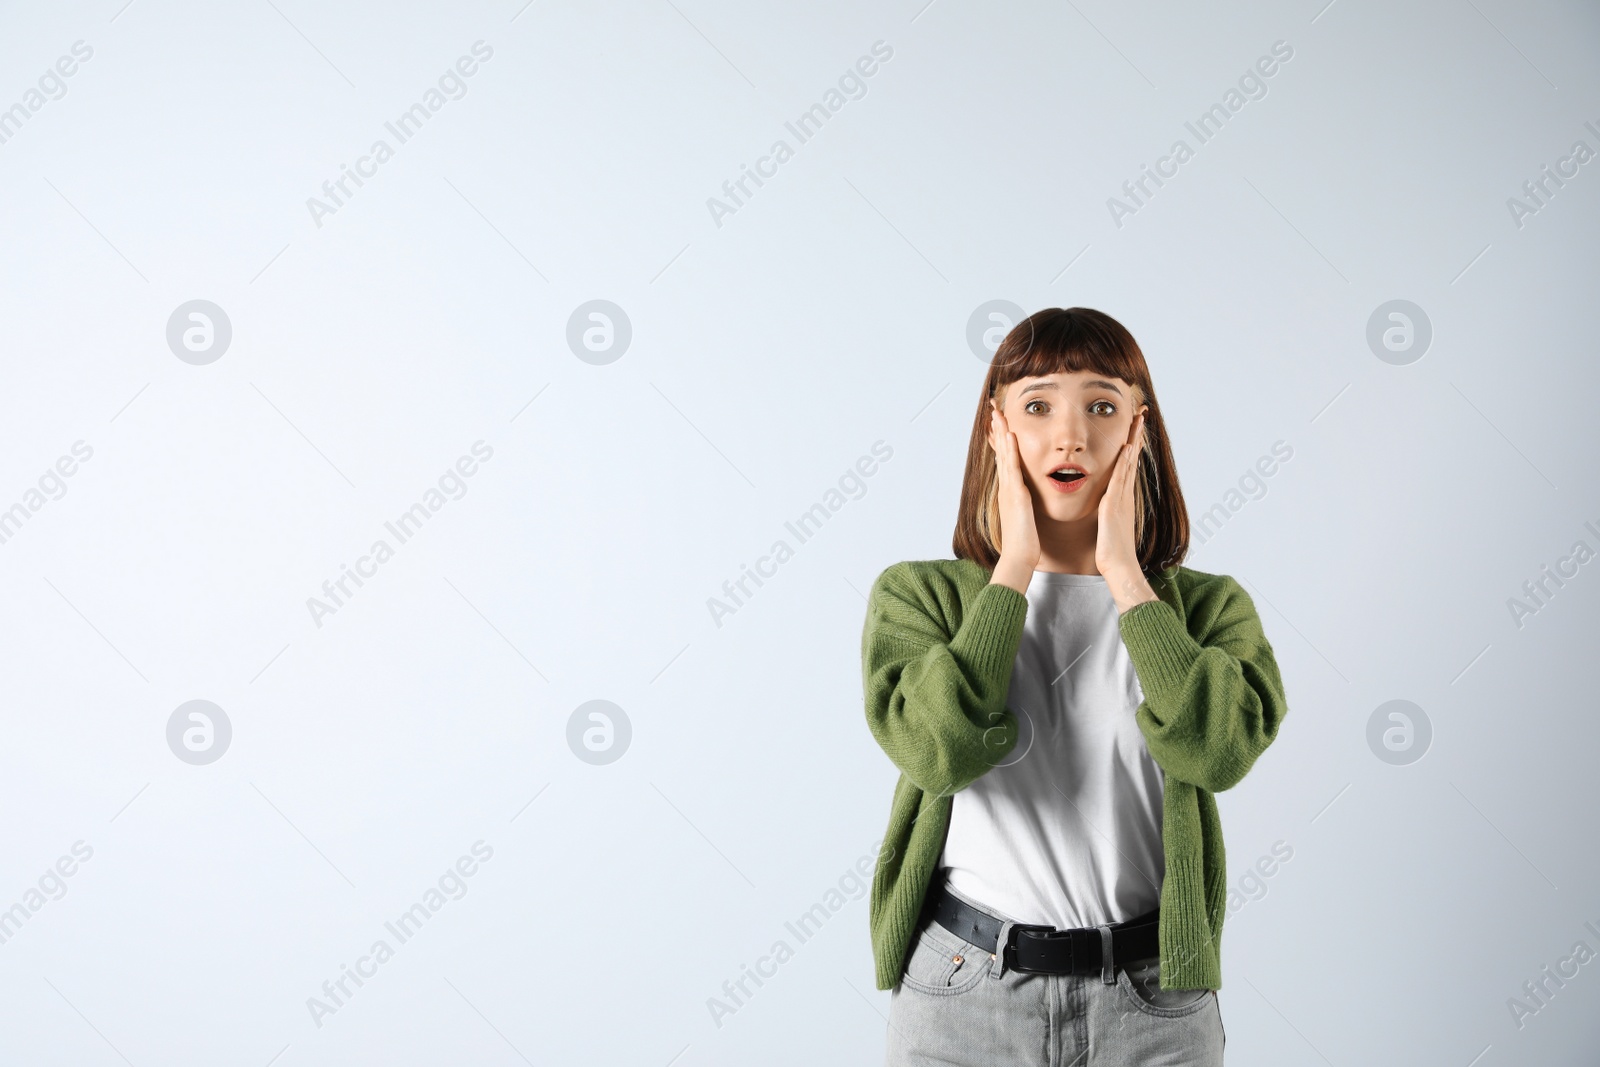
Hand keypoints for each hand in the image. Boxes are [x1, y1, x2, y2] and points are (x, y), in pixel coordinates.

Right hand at [989, 405, 1038, 589]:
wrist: (1019, 557)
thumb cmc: (1025, 541)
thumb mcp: (1025, 518)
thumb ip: (1025, 506)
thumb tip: (1027, 500)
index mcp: (1010, 492)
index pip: (1005, 460)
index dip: (1002, 441)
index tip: (1001, 424)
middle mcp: (1006, 487)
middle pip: (1000, 452)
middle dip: (997, 430)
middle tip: (994, 410)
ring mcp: (1009, 489)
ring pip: (1004, 455)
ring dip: (1000, 432)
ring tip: (997, 413)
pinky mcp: (1015, 494)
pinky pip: (1012, 467)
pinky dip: (1009, 450)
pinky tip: (1010, 435)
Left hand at [1096, 411, 1157, 610]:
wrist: (1118, 567)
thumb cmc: (1110, 550)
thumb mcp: (1108, 525)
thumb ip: (1108, 512)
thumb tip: (1106, 506)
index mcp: (1120, 498)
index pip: (1126, 465)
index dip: (1130, 445)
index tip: (1132, 427)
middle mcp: (1124, 495)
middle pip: (1131, 458)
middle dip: (1136, 435)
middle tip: (1140, 413)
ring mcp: (1121, 499)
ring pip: (1129, 464)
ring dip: (1133, 441)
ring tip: (1137, 420)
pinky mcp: (1115, 506)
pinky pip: (1121, 479)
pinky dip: (1125, 463)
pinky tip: (1127, 447)